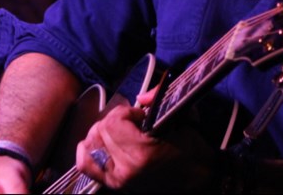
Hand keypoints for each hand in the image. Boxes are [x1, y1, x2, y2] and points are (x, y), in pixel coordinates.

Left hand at [75, 97, 215, 192]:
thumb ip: (158, 100)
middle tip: (132, 124)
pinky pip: (85, 164)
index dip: (127, 112)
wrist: (197, 180)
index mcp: (142, 153)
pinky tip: (102, 144)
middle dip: (115, 121)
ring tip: (120, 134)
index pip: (114, 122)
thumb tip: (141, 97)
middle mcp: (125, 169)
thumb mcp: (181, 120)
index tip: (141, 116)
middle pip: (100, 131)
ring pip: (89, 144)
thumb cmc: (190, 151)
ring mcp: (117, 179)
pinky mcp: (113, 185)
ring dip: (102, 133)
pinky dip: (89, 150)